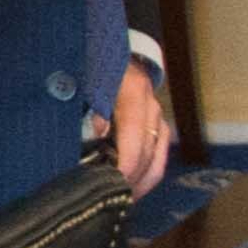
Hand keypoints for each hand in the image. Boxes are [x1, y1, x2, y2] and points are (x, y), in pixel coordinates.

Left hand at [90, 61, 170, 196]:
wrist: (113, 48)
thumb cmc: (96, 66)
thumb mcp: (89, 82)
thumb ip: (91, 107)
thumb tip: (97, 133)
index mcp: (134, 93)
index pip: (136, 140)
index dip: (126, 166)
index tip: (111, 185)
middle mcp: (151, 107)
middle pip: (148, 155)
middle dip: (131, 181)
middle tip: (111, 199)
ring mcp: (158, 116)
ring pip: (157, 160)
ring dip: (141, 183)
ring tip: (122, 200)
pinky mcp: (159, 124)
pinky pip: (159, 156)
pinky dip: (147, 175)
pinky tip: (133, 188)